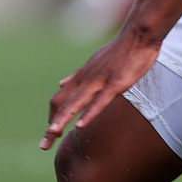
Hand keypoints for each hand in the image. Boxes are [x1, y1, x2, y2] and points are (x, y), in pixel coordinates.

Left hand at [41, 30, 159, 149]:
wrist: (137, 35)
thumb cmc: (119, 50)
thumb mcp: (92, 62)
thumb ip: (76, 76)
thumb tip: (61, 84)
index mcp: (81, 77)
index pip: (60, 100)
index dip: (53, 117)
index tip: (50, 133)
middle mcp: (85, 79)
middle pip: (62, 104)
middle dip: (52, 126)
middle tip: (44, 145)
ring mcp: (100, 81)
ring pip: (76, 103)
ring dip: (63, 120)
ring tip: (52, 135)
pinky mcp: (116, 83)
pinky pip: (100, 100)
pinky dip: (89, 113)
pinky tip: (81, 125)